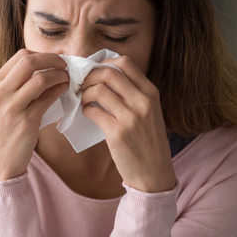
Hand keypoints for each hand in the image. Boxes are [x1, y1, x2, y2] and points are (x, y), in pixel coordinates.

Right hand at [0, 49, 68, 180]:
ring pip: (40, 78)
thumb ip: (16, 84)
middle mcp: (0, 93)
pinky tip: (65, 90)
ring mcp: (12, 107)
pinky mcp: (26, 122)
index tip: (55, 60)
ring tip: (68, 78)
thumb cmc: (3, 130)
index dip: (43, 55)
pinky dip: (60, 90)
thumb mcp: (1, 102)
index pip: (21, 56)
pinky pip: (48, 99)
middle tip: (65, 64)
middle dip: (53, 59)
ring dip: (59, 75)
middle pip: (29, 61)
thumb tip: (45, 67)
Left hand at [80, 56, 176, 192]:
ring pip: (99, 89)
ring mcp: (131, 117)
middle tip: (82, 84)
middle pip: (109, 72)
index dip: (104, 63)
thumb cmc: (148, 142)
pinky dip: (85, 109)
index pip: (125, 63)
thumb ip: (133, 93)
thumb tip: (104, 75)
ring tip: (83, 100)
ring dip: (85, 92)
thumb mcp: (150, 112)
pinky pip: (93, 111)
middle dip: (89, 75)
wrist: (154, 174)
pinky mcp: (117, 133)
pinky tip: (87, 113)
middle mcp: (143, 102)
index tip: (94, 71)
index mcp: (151, 93)